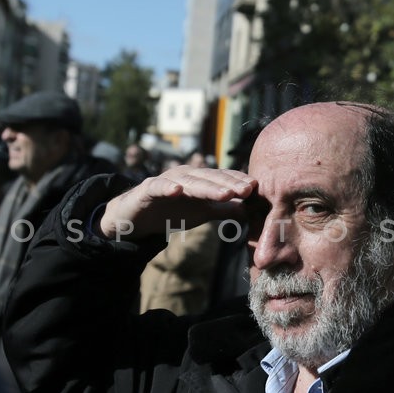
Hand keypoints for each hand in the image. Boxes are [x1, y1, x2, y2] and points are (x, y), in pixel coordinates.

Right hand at [99, 165, 255, 239]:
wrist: (136, 217)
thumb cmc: (172, 211)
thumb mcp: (202, 213)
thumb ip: (224, 210)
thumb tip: (250, 210)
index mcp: (200, 180)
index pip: (222, 179)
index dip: (239, 182)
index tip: (256, 188)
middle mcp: (186, 176)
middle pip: (210, 178)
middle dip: (229, 183)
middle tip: (248, 190)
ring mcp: (167, 180)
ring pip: (189, 182)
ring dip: (208, 187)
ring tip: (225, 194)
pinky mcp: (148, 189)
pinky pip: (159, 187)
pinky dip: (167, 187)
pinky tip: (178, 191)